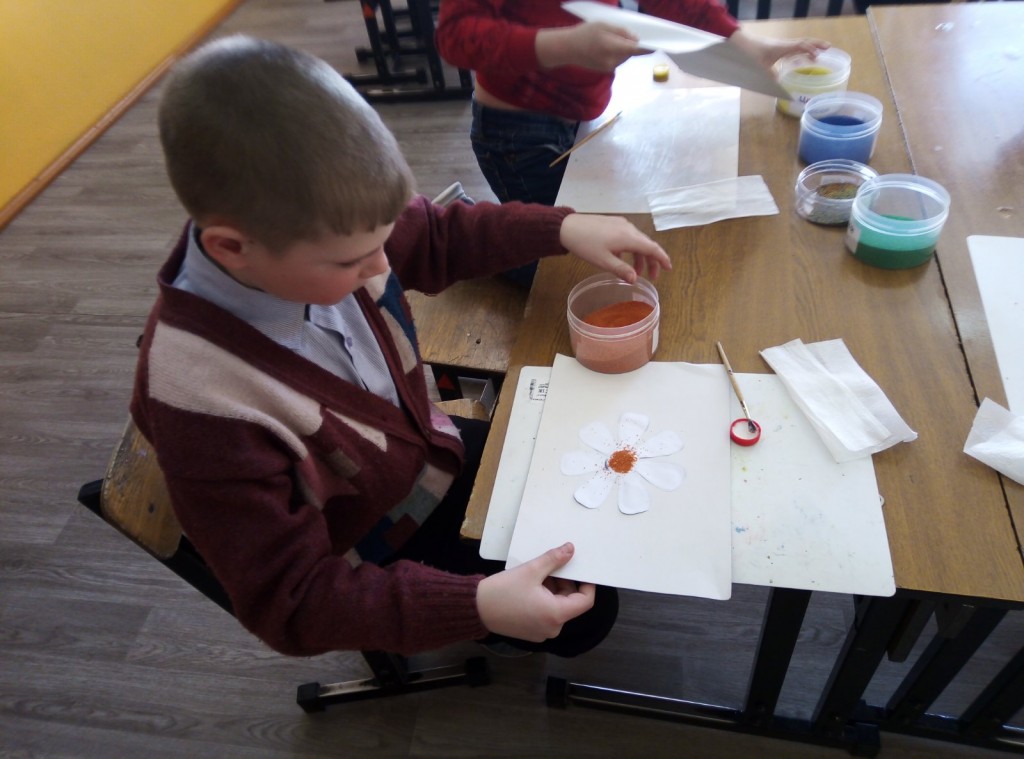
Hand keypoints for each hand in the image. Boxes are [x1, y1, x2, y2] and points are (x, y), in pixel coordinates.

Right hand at [476, 542, 595, 641]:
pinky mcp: (532, 633)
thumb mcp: (531, 570)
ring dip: (553, 590)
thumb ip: (554, 560)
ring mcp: (542, 632)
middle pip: (570, 603)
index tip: (582, 570)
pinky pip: (547, 614)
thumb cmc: (503, 591)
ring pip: (558, 607)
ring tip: (538, 575)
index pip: (585, 601)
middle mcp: (553, 628)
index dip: (588, 585)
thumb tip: (570, 549)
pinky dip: (545, 600)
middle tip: (552, 567)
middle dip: (565, 583)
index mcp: (556, 614)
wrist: (476, 609)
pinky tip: (531, 587)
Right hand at [536, 21, 643, 71]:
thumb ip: (622, 32)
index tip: (658, 46)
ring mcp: (609, 67)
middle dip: (630, 45)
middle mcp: (613, 61)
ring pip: (624, 57)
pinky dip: (616, 54)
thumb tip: (636, 39)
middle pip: (630, 53)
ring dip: (623, 50)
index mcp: (613, 48)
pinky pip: (617, 61)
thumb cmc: (584, 33)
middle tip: (622, 35)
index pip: (636, 50)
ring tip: (609, 40)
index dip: (647, 48)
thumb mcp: (604, 25)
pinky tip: (605, 48)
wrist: (567, 49)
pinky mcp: (605, 70)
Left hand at [560, 213, 670, 282]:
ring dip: (639, 257)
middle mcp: (629, 228)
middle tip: (652, 277)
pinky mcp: (613, 223)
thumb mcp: (603, 261)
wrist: (568, 227)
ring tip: (636, 273)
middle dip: (652, 261)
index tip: (669, 268)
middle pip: (646, 245)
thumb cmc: (586, 245)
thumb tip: (636, 280)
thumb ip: (621, 270)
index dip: (662, 258)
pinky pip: (628, 237)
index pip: (652, 248)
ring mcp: (621, 224)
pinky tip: (622, 259)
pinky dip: (630, 250)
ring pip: (637, 241)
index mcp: (629, 237)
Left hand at [729, 29, 830, 70]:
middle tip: (828, 48)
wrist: (740, 44)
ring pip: (798, 45)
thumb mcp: (760, 68)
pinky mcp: (776, 48)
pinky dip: (800, 51)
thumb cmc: (750, 54)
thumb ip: (770, 77)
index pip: (800, 46)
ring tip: (818, 54)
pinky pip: (792, 48)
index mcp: (782, 48)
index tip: (819, 54)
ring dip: (809, 48)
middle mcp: (784, 45)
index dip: (811, 49)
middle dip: (816, 44)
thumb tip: (779, 85)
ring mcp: (780, 46)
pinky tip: (802, 58)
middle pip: (803, 42)